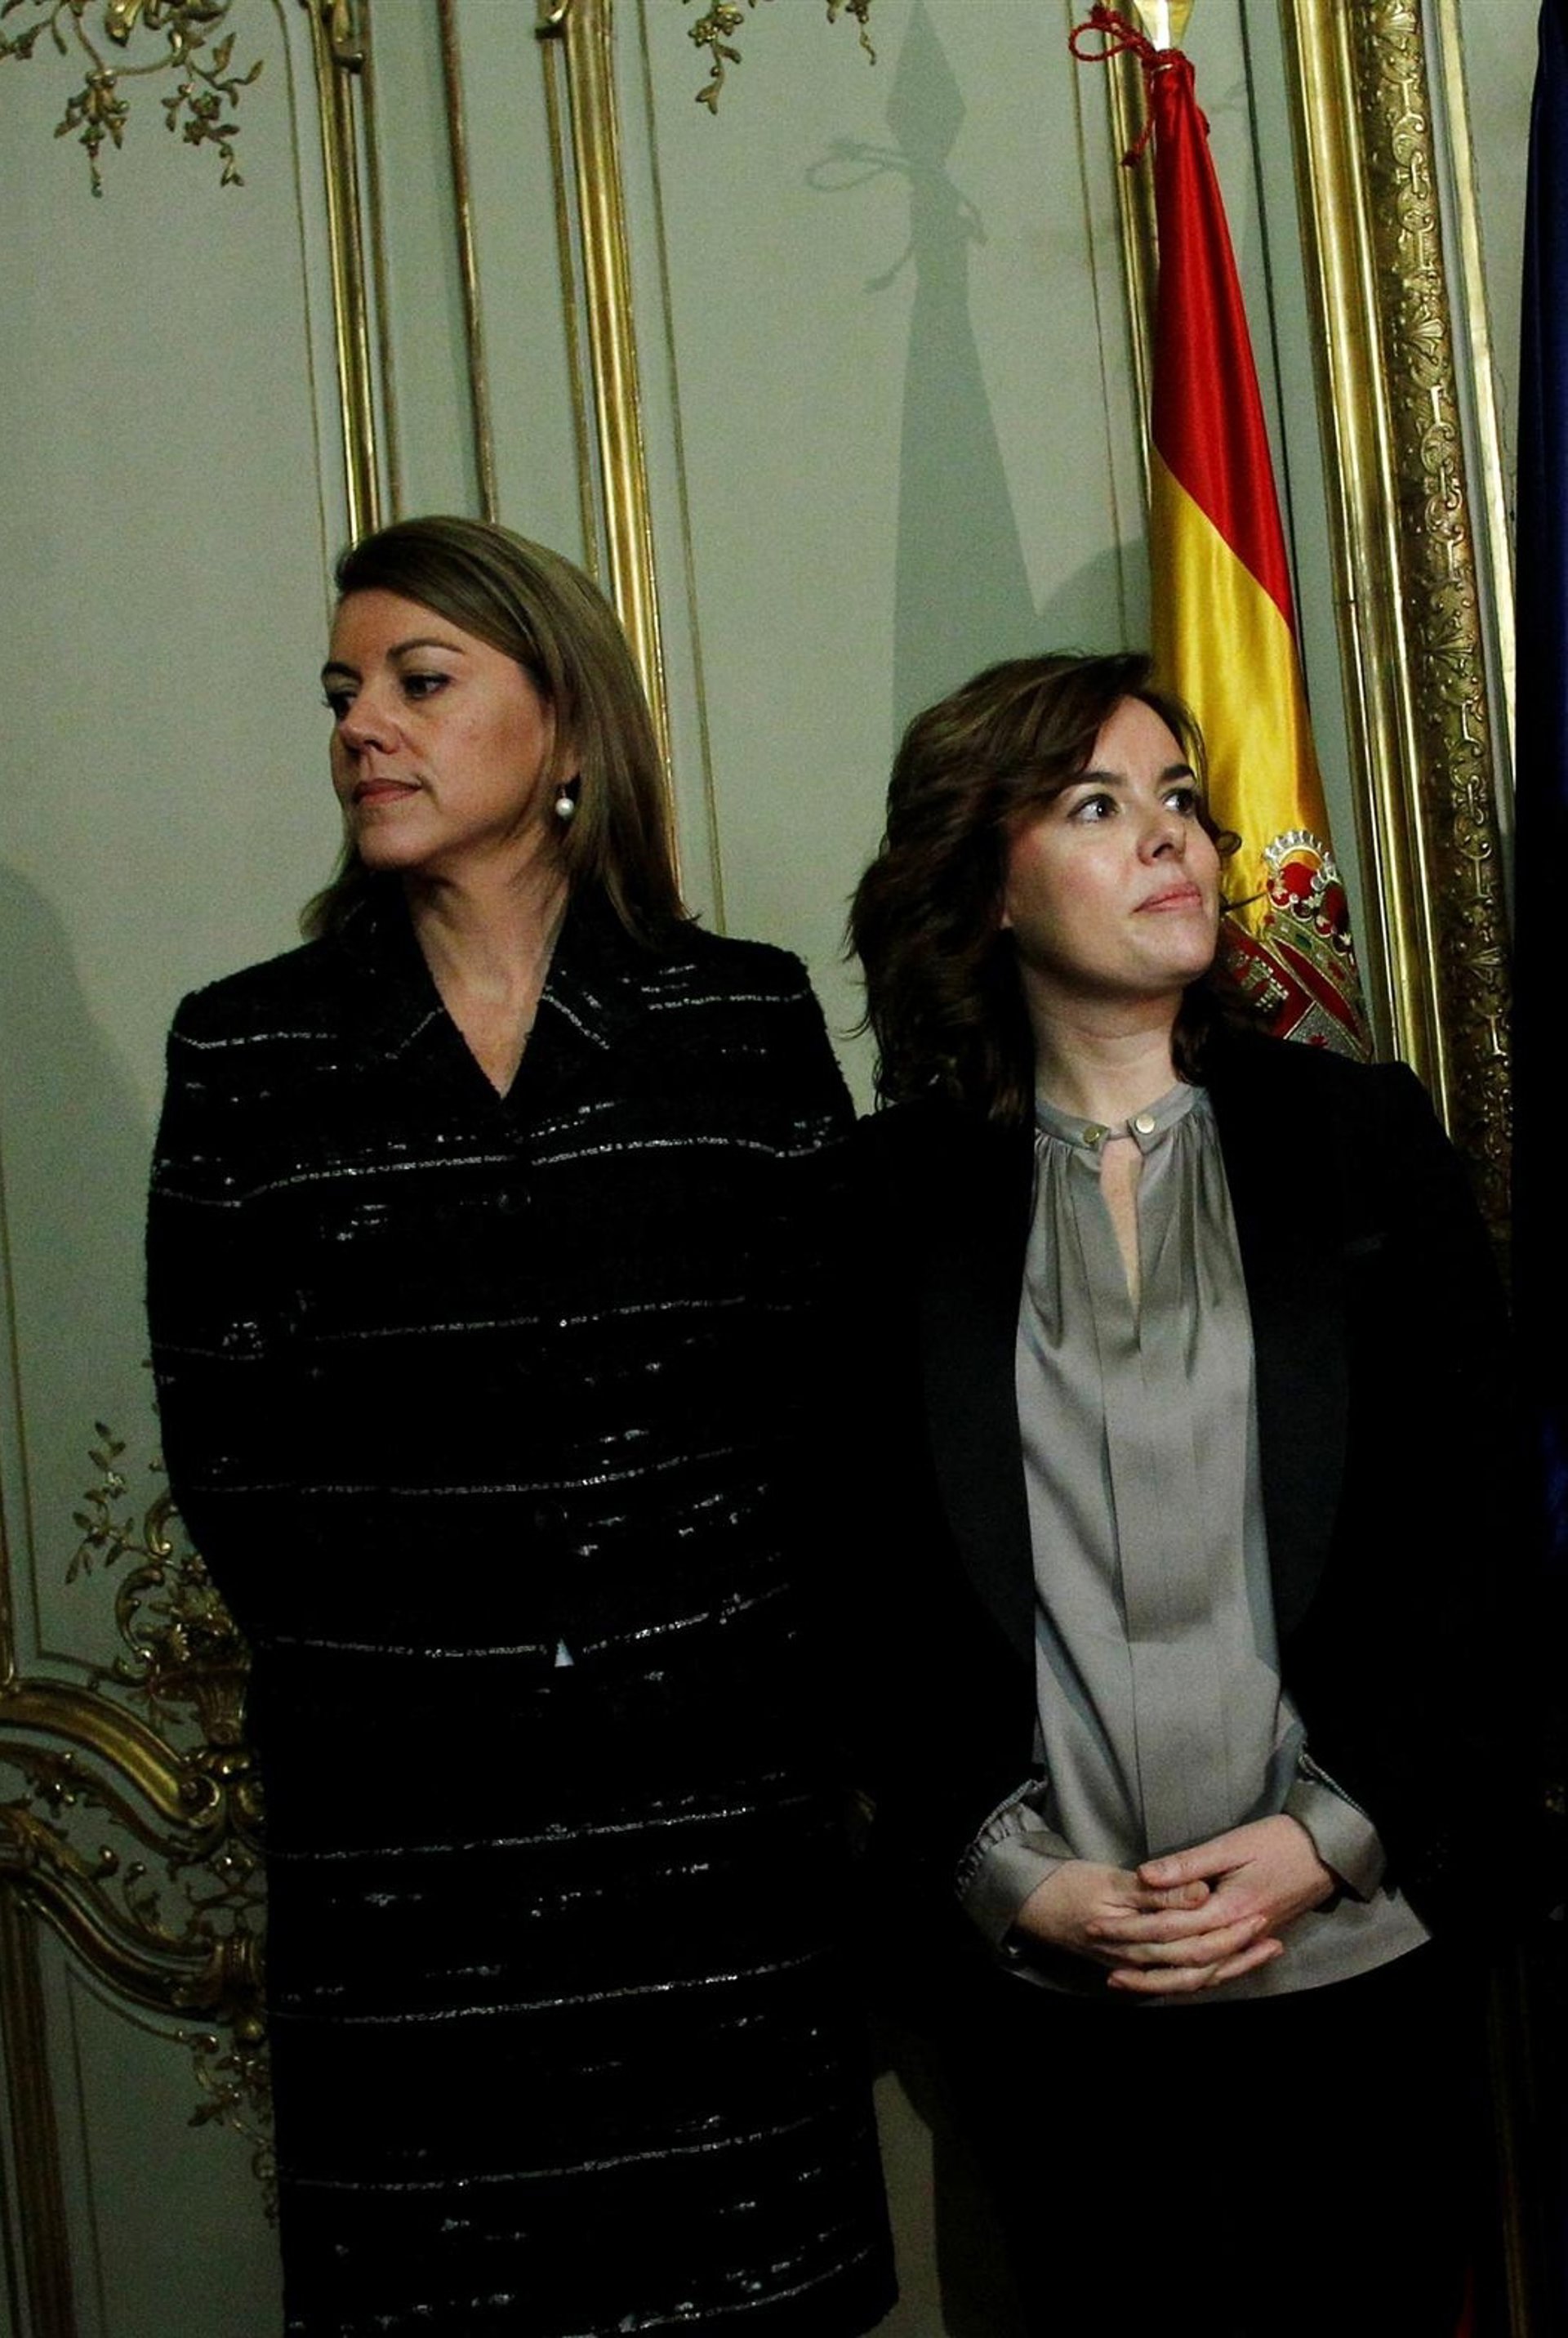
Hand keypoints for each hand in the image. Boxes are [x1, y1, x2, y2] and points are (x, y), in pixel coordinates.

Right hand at [1011, 1859, 1256, 1985]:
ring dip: (1230, 1966)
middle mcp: (1140, 1961)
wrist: (1032, 1904)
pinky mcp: (1137, 1968)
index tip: (1259, 1913)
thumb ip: (1156, 1892)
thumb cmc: (1068, 1886)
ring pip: (1193, 1977)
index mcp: (1136, 1937)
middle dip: (1238, 1952)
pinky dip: (1207, 1972)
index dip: (1227, 1929)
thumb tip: (1198, 1895)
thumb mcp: (1109, 1880)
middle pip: (1198, 1963)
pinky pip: (1178, 1979)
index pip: (1191, 1939)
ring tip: (1264, 1949)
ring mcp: (1138, 1969)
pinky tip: (1228, 1962)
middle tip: (1271, 1933)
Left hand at [1104, 1816, 1334, 1996]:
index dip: (1131, 1930)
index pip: (1170, 1929)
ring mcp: (1249, 1942)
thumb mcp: (1231, 1844)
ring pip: (1202, 1975)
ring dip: (1165, 1981)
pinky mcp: (1255, 1940)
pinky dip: (1197, 1979)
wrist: (1327, 1852)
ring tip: (1130, 1982)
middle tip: (1105, 1967)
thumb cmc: (1279, 1841)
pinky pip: (1221, 1970)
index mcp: (1228, 1910)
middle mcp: (1238, 1934)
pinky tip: (1175, 1981)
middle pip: (1183, 1962)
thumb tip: (1144, 1876)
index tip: (1098, 1928)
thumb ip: (1187, 1864)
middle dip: (1141, 1966)